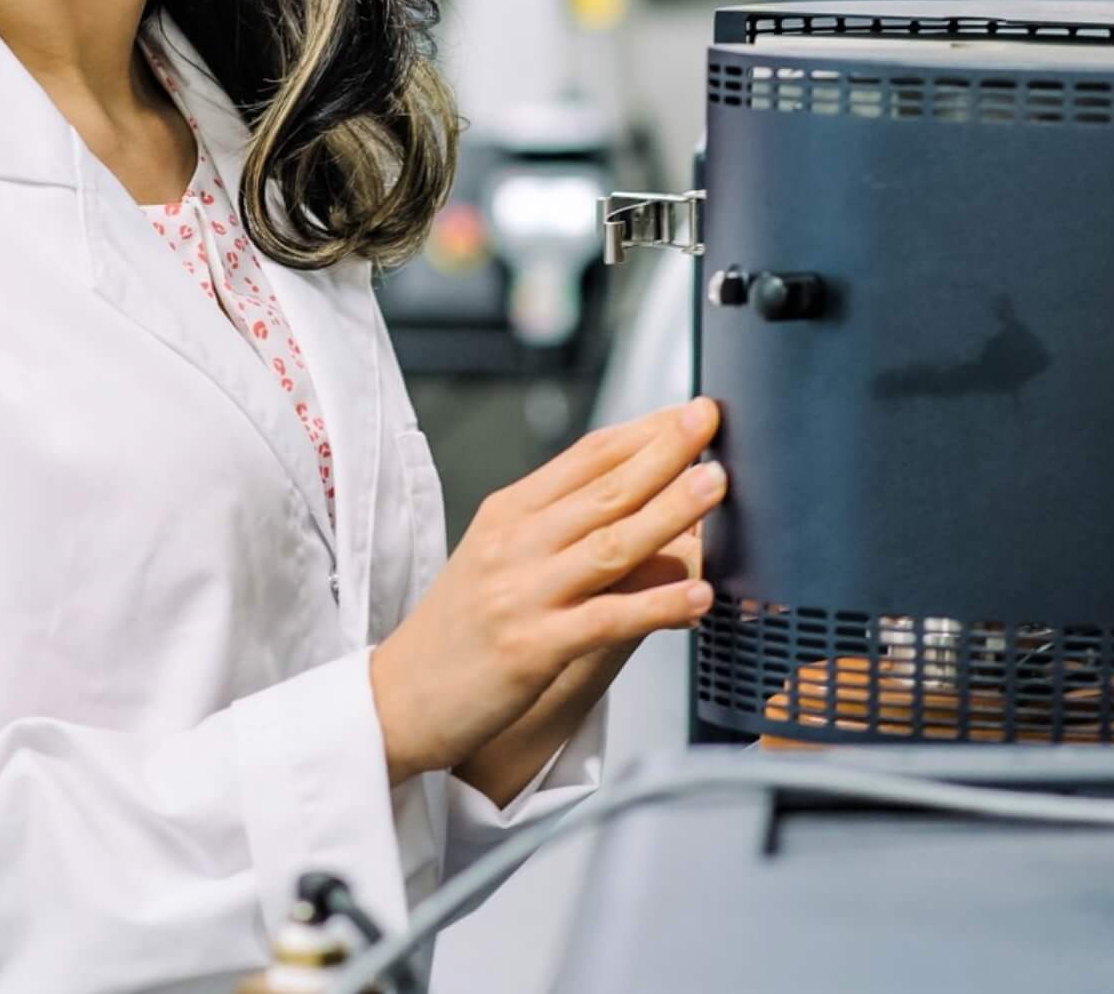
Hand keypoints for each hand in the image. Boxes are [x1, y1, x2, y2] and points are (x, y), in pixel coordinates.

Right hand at [369, 398, 726, 784]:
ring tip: (715, 486)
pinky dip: (656, 605)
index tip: (688, 412)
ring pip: (610, 543)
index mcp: (507, 514)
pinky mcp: (531, 649)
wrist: (398, 700)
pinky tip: (696, 595)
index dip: (643, 431)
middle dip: (665, 452)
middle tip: (710, 421)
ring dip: (670, 511)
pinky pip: (607, 620)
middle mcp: (513, 545)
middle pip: (604, 489)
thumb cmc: (456, 632)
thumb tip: (634, 497)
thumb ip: (556, 526)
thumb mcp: (496, 558)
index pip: (585, 457)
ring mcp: (521, 596)